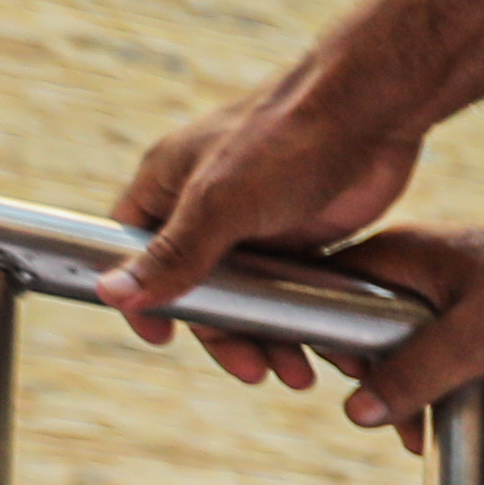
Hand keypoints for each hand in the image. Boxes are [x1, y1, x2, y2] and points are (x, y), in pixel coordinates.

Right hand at [104, 79, 424, 385]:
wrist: (372, 111)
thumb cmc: (287, 139)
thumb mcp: (220, 202)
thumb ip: (173, 254)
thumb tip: (111, 294)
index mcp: (169, 184)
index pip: (133, 250)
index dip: (140, 294)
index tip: (161, 338)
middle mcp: (208, 205)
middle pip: (199, 287)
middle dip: (225, 335)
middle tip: (254, 371)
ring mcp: (257, 223)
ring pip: (250, 297)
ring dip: (269, 338)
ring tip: (298, 372)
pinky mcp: (304, 235)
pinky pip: (293, 292)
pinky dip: (303, 322)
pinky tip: (325, 350)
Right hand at [307, 184, 483, 470]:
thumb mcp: (477, 338)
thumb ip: (415, 374)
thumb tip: (359, 413)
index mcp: (403, 262)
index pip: (334, 304)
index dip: (341, 354)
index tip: (365, 394)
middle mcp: (428, 283)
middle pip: (390, 356)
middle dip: (420, 407)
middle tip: (430, 440)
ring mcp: (467, 308)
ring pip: (445, 377)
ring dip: (480, 418)